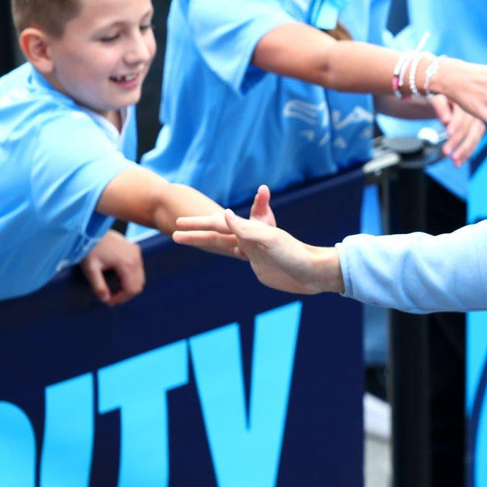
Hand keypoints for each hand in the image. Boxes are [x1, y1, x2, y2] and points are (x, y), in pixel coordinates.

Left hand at [80, 230, 144, 305]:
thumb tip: (105, 299)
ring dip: (129, 286)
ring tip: (114, 288)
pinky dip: (131, 277)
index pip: (131, 289)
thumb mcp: (90, 269)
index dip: (121, 299)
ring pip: (140, 278)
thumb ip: (98, 286)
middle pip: (138, 285)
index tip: (109, 302)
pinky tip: (118, 277)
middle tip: (111, 298)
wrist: (91, 230)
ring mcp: (137, 253)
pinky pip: (138, 269)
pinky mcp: (135, 249)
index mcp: (127, 263)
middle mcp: (135, 258)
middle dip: (126, 294)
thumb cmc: (89, 248)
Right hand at [172, 185, 342, 294]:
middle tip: (173, 234)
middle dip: (196, 234)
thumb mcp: (270, 240)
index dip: (198, 224)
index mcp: (250, 231)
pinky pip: (236, 255)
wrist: (314, 272)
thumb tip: (224, 213)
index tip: (178, 223)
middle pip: (217, 234)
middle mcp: (249, 240)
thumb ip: (246, 228)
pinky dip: (224, 252)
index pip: (218, 225)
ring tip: (191, 242)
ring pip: (224, 244)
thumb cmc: (295, 255)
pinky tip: (220, 251)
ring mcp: (253, 253)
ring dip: (206, 242)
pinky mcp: (259, 266)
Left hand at [430, 96, 486, 165]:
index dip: (455, 124)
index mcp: (464, 100)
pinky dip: (467, 152)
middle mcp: (475, 110)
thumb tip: (446, 120)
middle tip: (445, 152)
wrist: (447, 95)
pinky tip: (459, 162)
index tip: (448, 133)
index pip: (462, 114)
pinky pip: (475, 141)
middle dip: (457, 141)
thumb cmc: (440, 96)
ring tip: (454, 162)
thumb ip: (440, 107)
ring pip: (474, 136)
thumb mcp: (436, 97)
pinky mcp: (478, 128)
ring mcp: (478, 119)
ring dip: (464, 150)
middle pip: (468, 128)